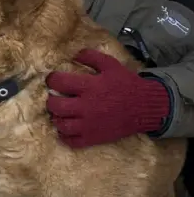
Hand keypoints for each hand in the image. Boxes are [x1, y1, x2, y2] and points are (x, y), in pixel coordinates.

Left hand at [46, 49, 169, 148]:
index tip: (53, 79)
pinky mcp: (94, 138)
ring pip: (61, 125)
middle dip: (51, 100)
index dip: (52, 79)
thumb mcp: (110, 65)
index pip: (59, 82)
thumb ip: (91, 57)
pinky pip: (72, 141)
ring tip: (60, 113)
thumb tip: (74, 54)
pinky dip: (64, 136)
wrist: (146, 107)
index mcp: (89, 87)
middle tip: (55, 97)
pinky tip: (66, 128)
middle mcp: (86, 107)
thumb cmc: (126, 84)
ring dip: (56, 118)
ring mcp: (89, 125)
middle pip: (56, 106)